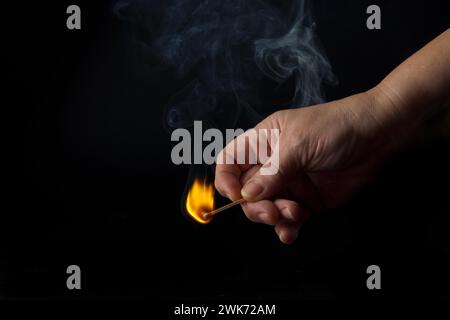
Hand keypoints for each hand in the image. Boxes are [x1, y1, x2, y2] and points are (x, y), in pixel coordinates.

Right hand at [215, 86, 397, 243]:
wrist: (379, 137)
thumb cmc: (337, 127)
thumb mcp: (300, 145)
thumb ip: (272, 172)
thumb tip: (246, 195)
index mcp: (263, 142)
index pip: (231, 162)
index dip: (226, 179)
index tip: (235, 196)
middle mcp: (272, 164)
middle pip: (246, 192)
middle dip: (256, 206)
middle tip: (273, 210)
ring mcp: (289, 183)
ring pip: (265, 208)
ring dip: (274, 217)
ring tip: (295, 214)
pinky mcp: (306, 200)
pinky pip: (288, 219)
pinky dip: (287, 228)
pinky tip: (292, 231)